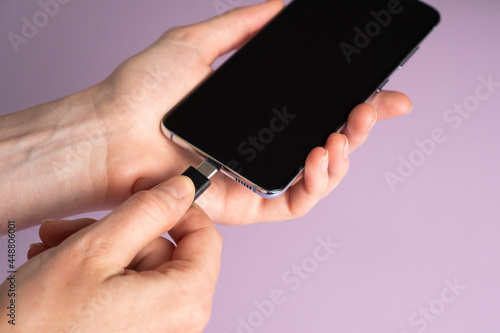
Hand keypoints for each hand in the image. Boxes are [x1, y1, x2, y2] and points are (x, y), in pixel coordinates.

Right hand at [0, 176, 221, 331]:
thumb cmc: (41, 326)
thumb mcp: (97, 249)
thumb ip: (148, 212)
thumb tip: (182, 190)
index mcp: (184, 301)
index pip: (207, 237)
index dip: (178, 208)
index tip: (150, 195)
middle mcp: (178, 322)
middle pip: (164, 250)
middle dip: (116, 231)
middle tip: (73, 229)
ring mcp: (156, 329)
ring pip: (138, 265)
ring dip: (96, 248)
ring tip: (55, 250)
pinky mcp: (134, 332)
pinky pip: (127, 288)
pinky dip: (95, 272)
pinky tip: (59, 268)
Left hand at [93, 0, 411, 223]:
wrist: (112, 130)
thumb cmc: (145, 91)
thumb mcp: (199, 43)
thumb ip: (244, 25)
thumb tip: (281, 5)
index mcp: (259, 112)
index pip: (319, 109)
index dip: (357, 103)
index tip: (386, 90)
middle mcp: (262, 146)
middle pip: (327, 143)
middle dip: (360, 127)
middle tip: (373, 107)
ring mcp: (255, 176)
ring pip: (318, 177)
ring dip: (343, 156)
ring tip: (344, 133)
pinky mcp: (243, 204)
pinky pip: (292, 204)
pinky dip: (315, 185)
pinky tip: (319, 156)